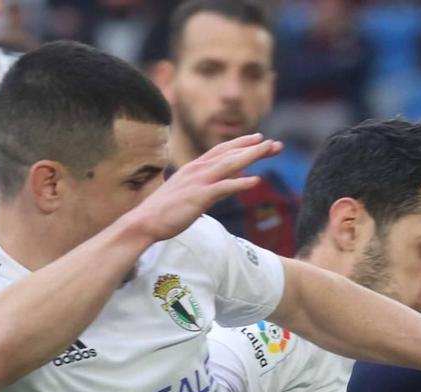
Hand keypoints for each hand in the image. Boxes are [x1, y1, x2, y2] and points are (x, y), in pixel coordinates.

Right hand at [124, 134, 282, 243]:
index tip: (259, 139)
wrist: (144, 222)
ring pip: (230, 165)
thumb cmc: (163, 211)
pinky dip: (240, 183)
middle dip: (254, 147)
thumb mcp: (185, 194)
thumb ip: (200, 188)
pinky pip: (224, 188)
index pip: (221, 151)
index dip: (241, 144)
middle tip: (276, 144)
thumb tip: (212, 191)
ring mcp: (198, 182)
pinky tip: (257, 181)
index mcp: (194, 168)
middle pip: (230, 154)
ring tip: (270, 151)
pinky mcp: (199, 197)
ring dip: (252, 156)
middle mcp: (197, 170)